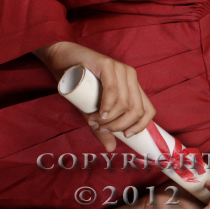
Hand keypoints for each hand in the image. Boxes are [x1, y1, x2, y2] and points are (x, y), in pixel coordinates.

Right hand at [33, 41, 155, 151]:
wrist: (60, 60)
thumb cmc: (79, 85)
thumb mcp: (92, 111)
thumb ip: (101, 129)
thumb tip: (111, 148)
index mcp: (133, 87)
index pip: (149, 110)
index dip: (141, 126)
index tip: (126, 136)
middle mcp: (131, 77)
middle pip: (137, 110)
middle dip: (120, 125)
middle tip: (103, 130)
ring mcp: (121, 69)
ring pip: (125, 102)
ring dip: (110, 118)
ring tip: (95, 121)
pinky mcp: (107, 64)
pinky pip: (113, 90)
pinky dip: (107, 106)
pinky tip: (99, 113)